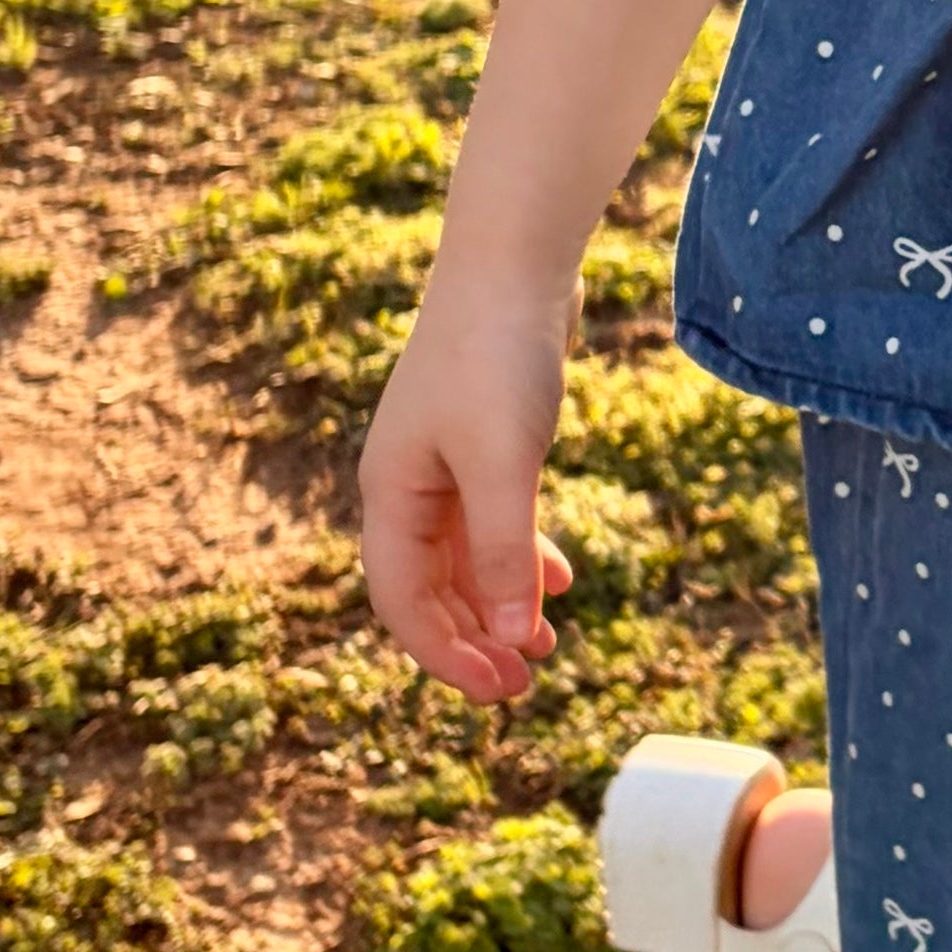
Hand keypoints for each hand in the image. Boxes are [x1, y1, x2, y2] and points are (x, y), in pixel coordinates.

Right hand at [359, 286, 577, 703]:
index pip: (402, 601)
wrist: (516, 260)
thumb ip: (504, 553)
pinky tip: (560, 582)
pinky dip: (521, 558)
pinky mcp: (482, 444)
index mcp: (391, 493)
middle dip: (472, 642)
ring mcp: (443, 464)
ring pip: (463, 561)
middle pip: (427, 589)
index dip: (446, 655)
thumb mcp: (503, 463)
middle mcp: (406, 484)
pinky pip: (491, 524)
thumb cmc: (498, 355)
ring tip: (544, 647)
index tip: (502, 691)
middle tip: (524, 686)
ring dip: (499, 607)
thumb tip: (511, 639)